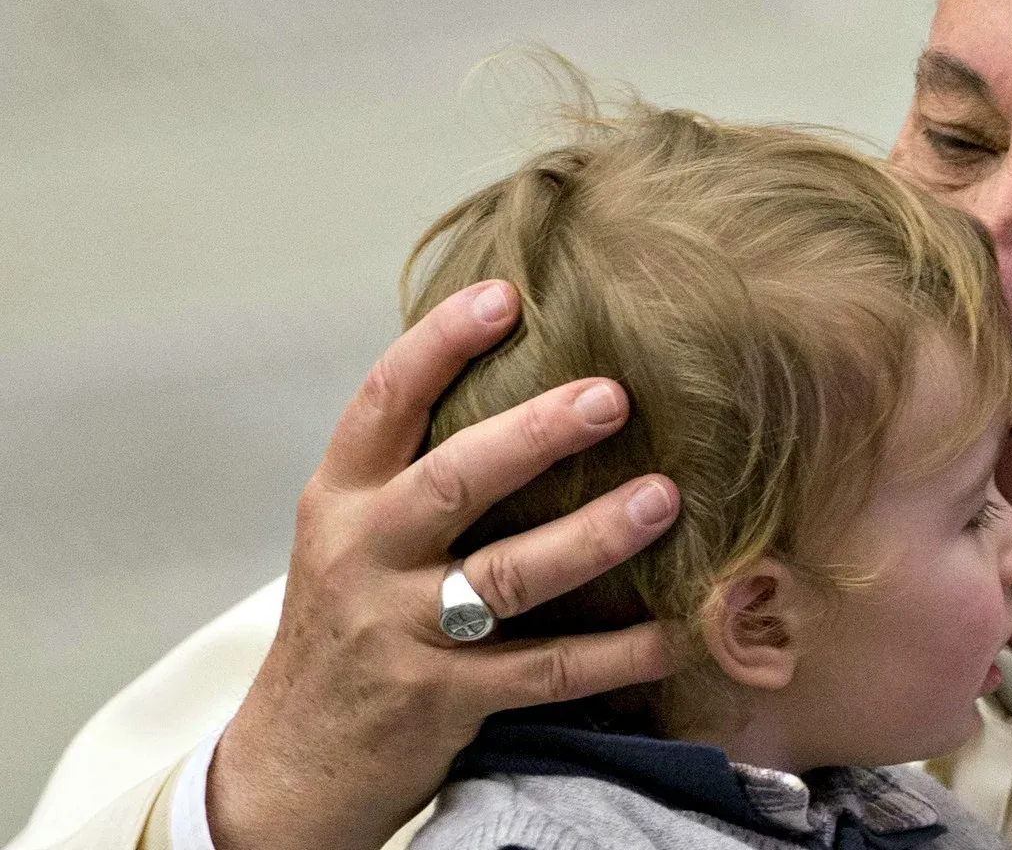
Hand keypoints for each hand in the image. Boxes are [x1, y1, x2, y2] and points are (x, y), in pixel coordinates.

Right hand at [208, 280, 681, 849]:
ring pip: (507, 575)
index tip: (507, 296)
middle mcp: (364, 556)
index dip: (441, 343)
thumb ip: (412, 467)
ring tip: (663, 499)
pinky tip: (671, 630)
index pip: (384, 403)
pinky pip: (543, 670)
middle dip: (536, 434)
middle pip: (454, 481)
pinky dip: (613, 654)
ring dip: (593, 536)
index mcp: (339, 499)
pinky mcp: (441, 699)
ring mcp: (400, 630)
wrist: (293, 761)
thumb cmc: (345, 623)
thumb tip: (521, 373)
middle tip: (612, 396)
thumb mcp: (350, 533)